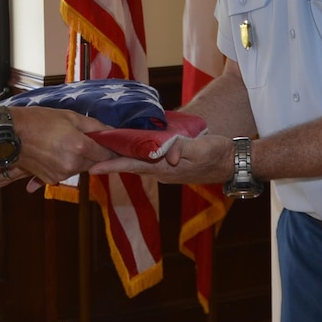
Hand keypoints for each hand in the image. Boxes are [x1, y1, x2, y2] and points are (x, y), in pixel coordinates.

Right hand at [11, 106, 115, 184]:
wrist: (11, 134)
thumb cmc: (39, 121)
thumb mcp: (70, 116)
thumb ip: (95, 126)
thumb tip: (112, 133)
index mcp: (80, 147)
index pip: (107, 155)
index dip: (111, 149)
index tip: (110, 144)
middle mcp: (72, 164)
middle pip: (94, 163)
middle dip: (93, 153)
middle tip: (82, 138)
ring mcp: (61, 174)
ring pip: (80, 169)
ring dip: (78, 159)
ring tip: (63, 143)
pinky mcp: (50, 180)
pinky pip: (65, 173)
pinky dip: (64, 164)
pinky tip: (54, 153)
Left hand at [90, 133, 233, 186]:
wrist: (232, 162)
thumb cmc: (217, 154)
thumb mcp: (202, 149)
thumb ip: (184, 150)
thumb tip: (170, 154)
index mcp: (164, 167)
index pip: (132, 166)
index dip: (112, 165)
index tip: (93, 167)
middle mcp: (161, 171)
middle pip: (130, 165)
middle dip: (110, 161)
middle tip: (89, 155)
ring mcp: (166, 170)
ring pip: (138, 163)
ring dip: (121, 159)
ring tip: (103, 151)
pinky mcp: (171, 166)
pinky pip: (148, 161)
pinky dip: (135, 156)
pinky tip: (129, 149)